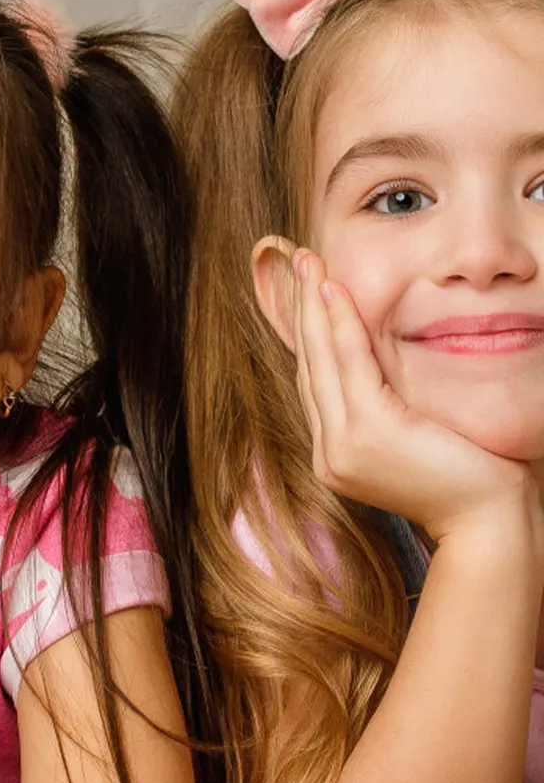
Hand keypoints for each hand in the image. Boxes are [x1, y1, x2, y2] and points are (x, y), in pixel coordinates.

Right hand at [289, 249, 535, 546]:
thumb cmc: (469, 480)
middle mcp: (329, 453)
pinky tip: (332, 293)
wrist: (487, 520)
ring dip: (312, 309)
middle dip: (301, 312)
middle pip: (309, 367)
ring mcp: (342, 447)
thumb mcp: (418, 438)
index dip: (309, 334)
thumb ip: (392, 410)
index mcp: (338, 455)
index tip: (306, 292)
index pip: (317, 383)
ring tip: (307, 266)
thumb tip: (388, 368)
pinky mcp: (366, 434)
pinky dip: (339, 325)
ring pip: (320, 362)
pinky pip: (348, 367)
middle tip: (296, 262)